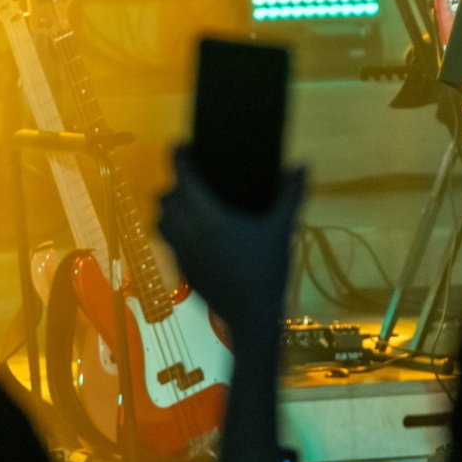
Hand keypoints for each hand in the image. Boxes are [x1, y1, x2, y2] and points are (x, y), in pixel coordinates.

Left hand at [156, 146, 305, 341]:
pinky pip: (166, 240)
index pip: (183, 178)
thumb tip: (302, 164)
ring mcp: (181, 252)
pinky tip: (193, 231)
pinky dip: (172, 228)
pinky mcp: (181, 269)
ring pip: (159, 220)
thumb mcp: (281, 229)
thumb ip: (291, 194)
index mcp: (209, 218)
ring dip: (167, 207)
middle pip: (164, 198)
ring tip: (186, 202)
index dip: (178, 158)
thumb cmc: (266, 270)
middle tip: (190, 177)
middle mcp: (188, 232)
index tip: (181, 145)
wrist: (251, 316)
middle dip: (173, 183)